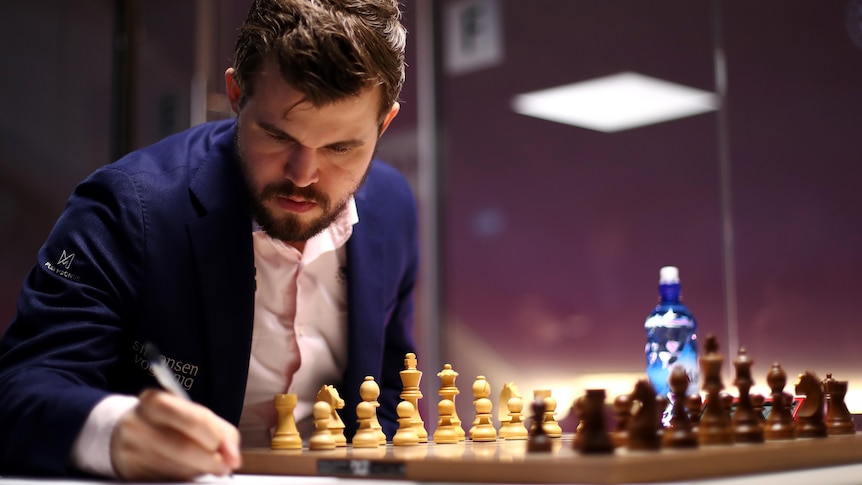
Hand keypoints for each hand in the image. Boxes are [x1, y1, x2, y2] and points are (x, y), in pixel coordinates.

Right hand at [110, 389, 241, 480]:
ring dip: (200, 470)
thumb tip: (233, 455)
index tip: (232, 453)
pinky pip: (167, 479)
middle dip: (212, 461)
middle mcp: (138, 424)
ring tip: (208, 466)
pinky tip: (188, 469)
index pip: (194, 420)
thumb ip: (218, 429)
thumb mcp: (189, 413)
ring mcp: (131, 450)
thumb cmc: (166, 422)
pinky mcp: (131, 471)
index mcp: (155, 401)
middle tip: (226, 465)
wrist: (122, 433)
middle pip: (185, 448)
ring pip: (177, 468)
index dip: (218, 439)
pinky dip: (185, 476)